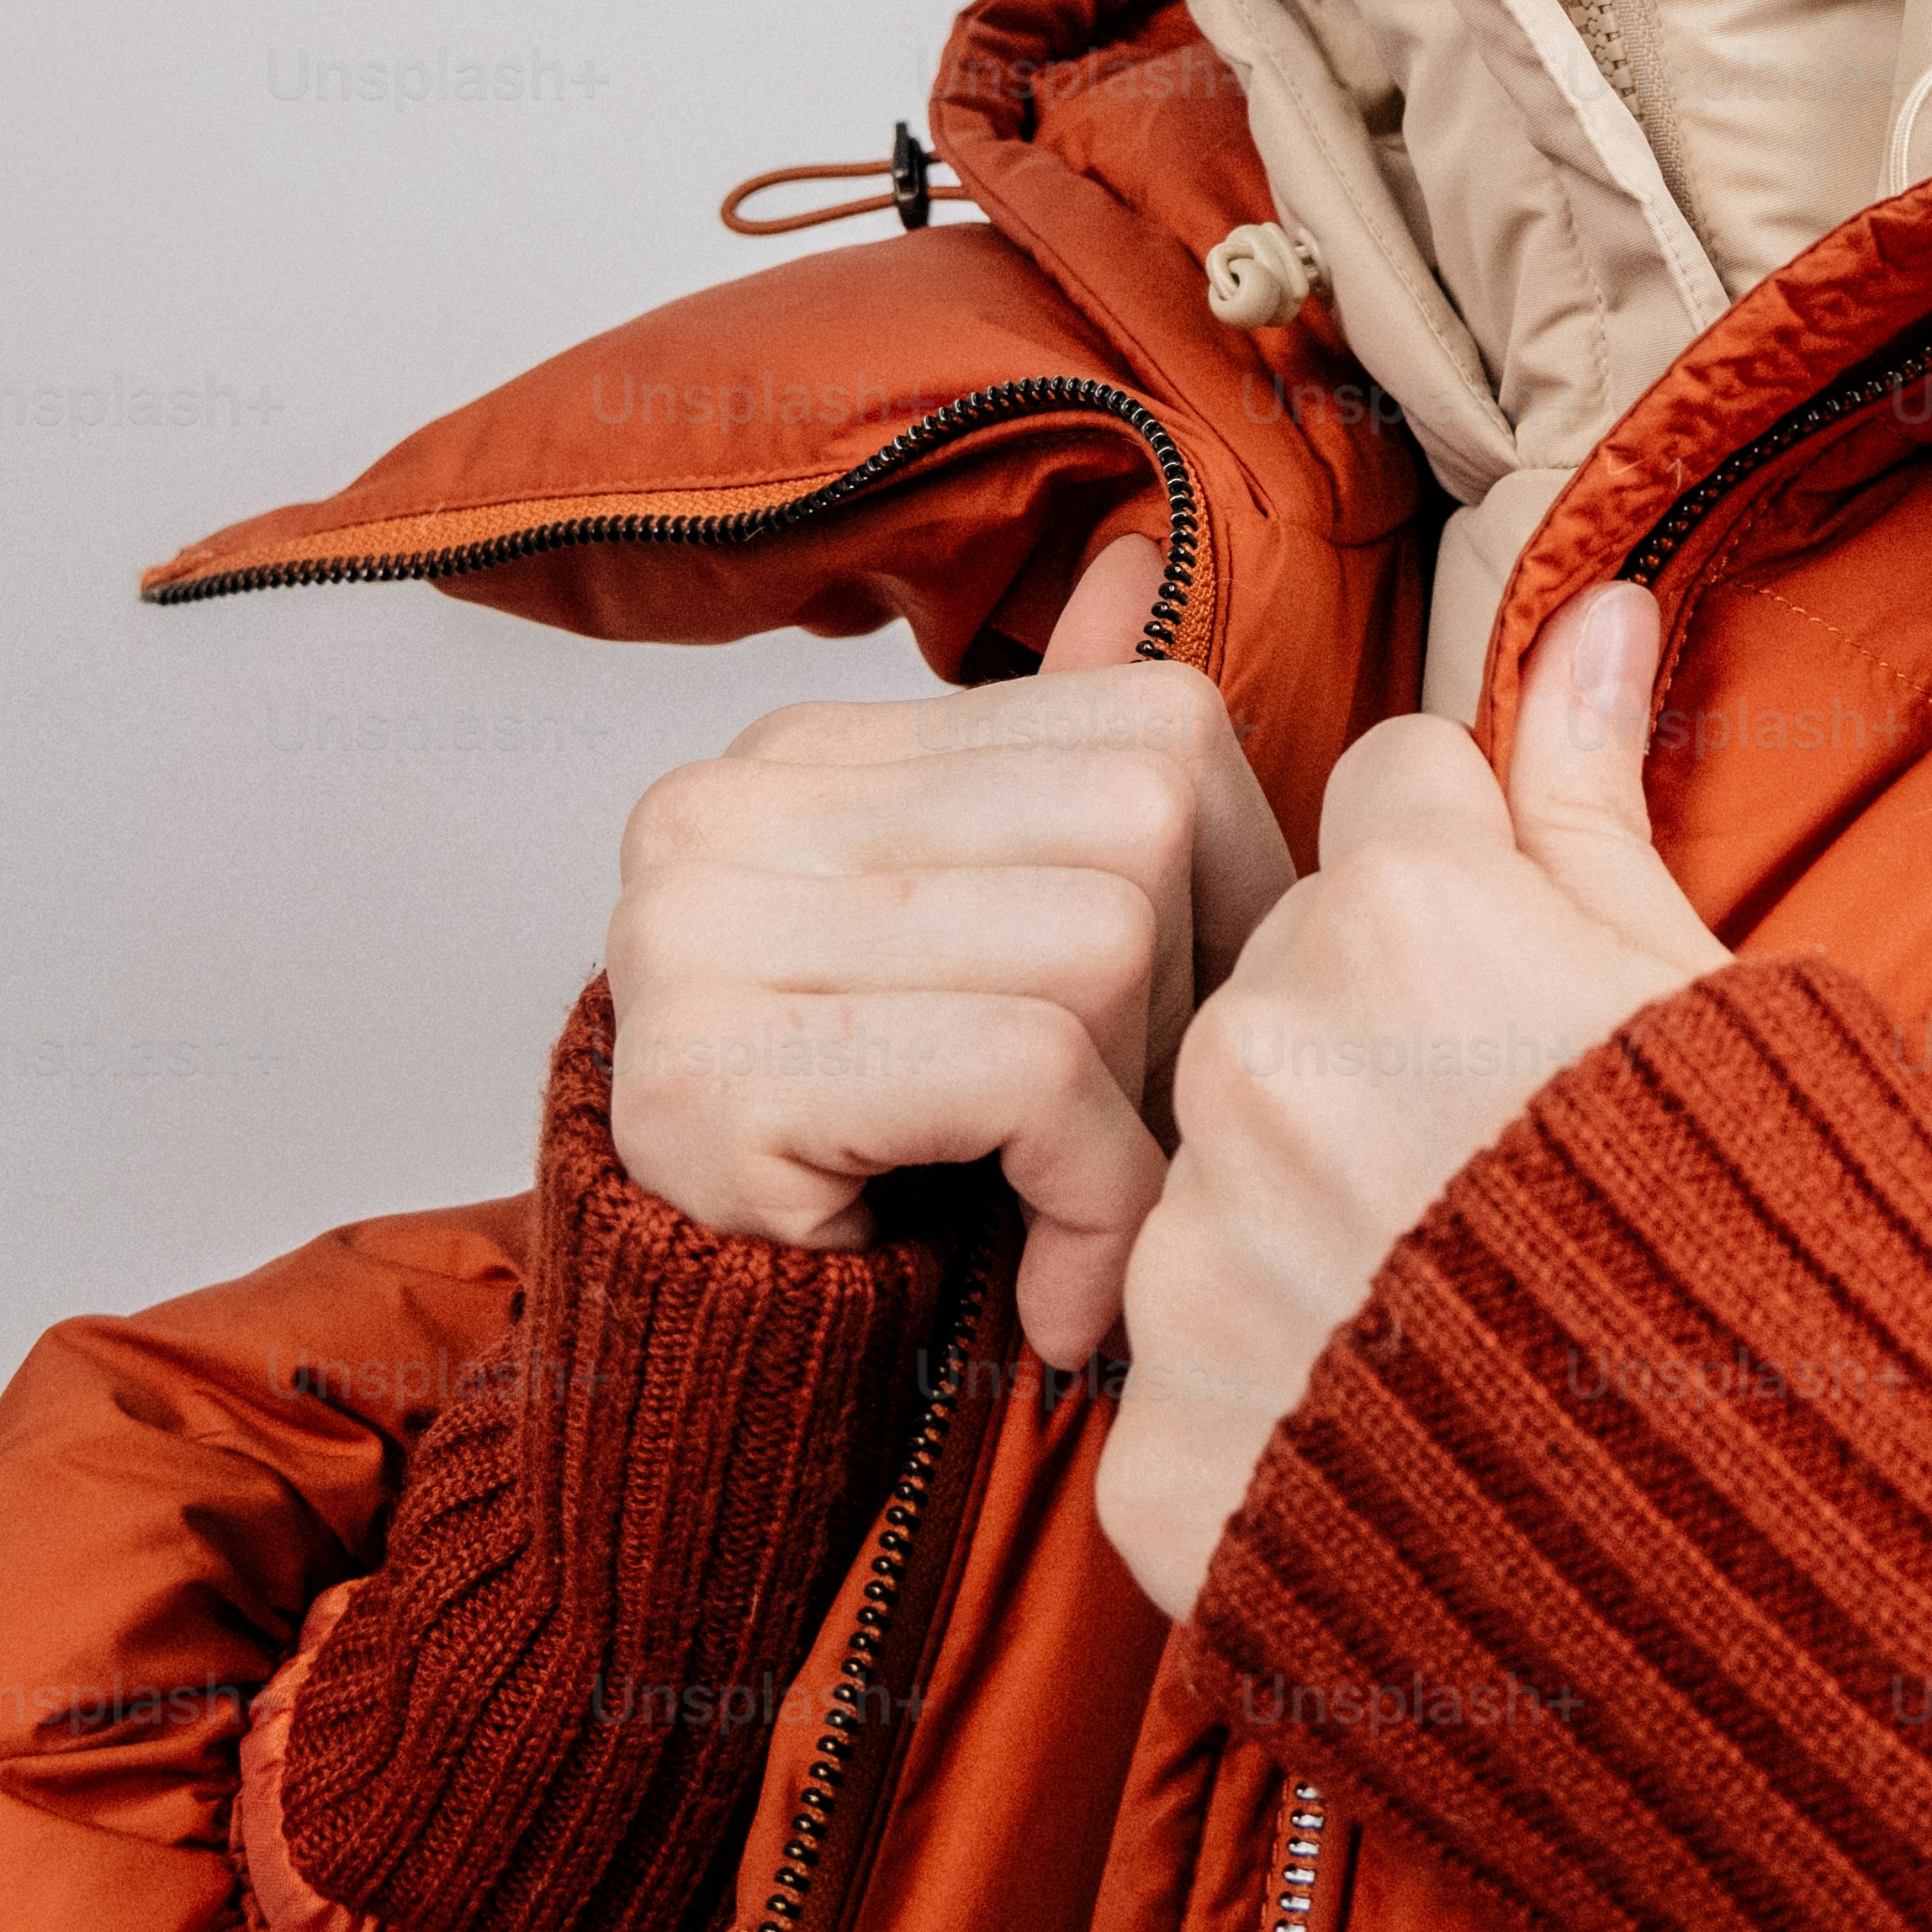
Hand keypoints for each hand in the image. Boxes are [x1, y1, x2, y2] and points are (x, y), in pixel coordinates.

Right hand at [601, 525, 1293, 1365]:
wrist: (706, 1373)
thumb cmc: (877, 1161)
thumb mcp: (985, 945)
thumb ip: (1059, 766)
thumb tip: (1143, 558)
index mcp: (799, 754)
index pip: (1140, 730)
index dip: (1232, 894)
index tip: (1196, 1034)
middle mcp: (726, 810)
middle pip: (1131, 826)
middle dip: (1194, 1011)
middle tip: (1154, 1149)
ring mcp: (699, 936)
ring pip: (1097, 944)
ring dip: (1146, 1125)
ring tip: (1097, 1227)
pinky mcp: (717, 1074)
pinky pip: (1030, 1073)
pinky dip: (1096, 1196)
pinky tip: (1062, 1290)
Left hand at [1096, 579, 1724, 1616]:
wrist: (1816, 1576)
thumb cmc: (1800, 1262)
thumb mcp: (1717, 998)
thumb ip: (1599, 801)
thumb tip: (1590, 608)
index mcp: (1408, 920)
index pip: (1384, 807)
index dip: (1476, 891)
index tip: (1538, 992)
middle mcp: (1264, 1066)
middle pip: (1283, 989)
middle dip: (1378, 1056)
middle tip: (1516, 1181)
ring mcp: (1199, 1271)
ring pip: (1216, 1184)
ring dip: (1309, 1234)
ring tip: (1474, 1333)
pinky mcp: (1170, 1459)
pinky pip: (1195, 1399)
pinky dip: (1281, 1426)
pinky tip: (1416, 1460)